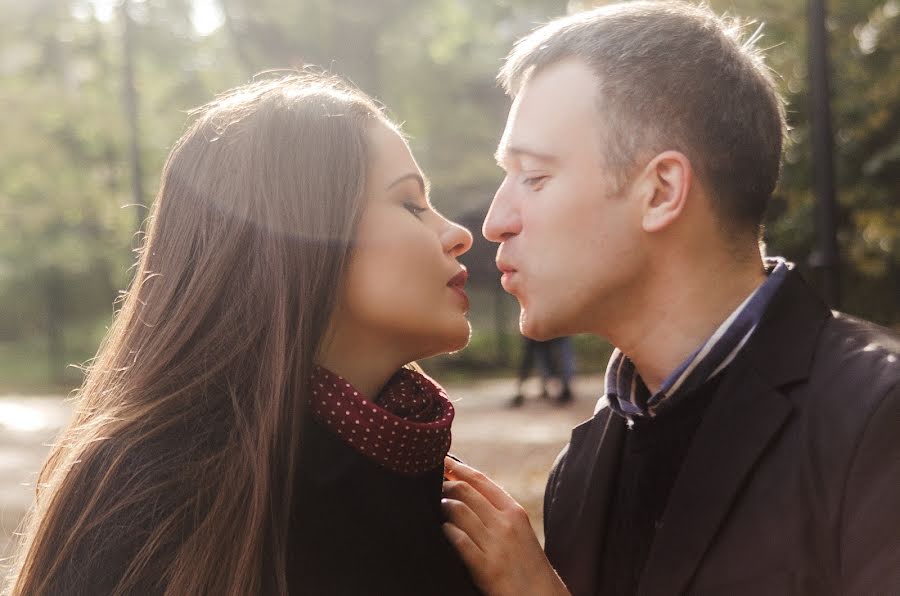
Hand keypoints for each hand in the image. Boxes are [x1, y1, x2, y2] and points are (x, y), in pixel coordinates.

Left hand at [441, 457, 569, 595]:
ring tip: (437, 509)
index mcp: (514, 511)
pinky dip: (447, 532)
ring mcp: (495, 545)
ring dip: (443, 507)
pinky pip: (459, 540)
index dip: (459, 468)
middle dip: (445, 486)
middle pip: (466, 492)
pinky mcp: (486, 567)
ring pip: (459, 512)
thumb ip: (497, 511)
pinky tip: (443, 531)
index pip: (481, 481)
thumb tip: (468, 489)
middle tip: (434, 486)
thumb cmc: (527, 563)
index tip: (442, 460)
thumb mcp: (519, 530)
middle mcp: (505, 524)